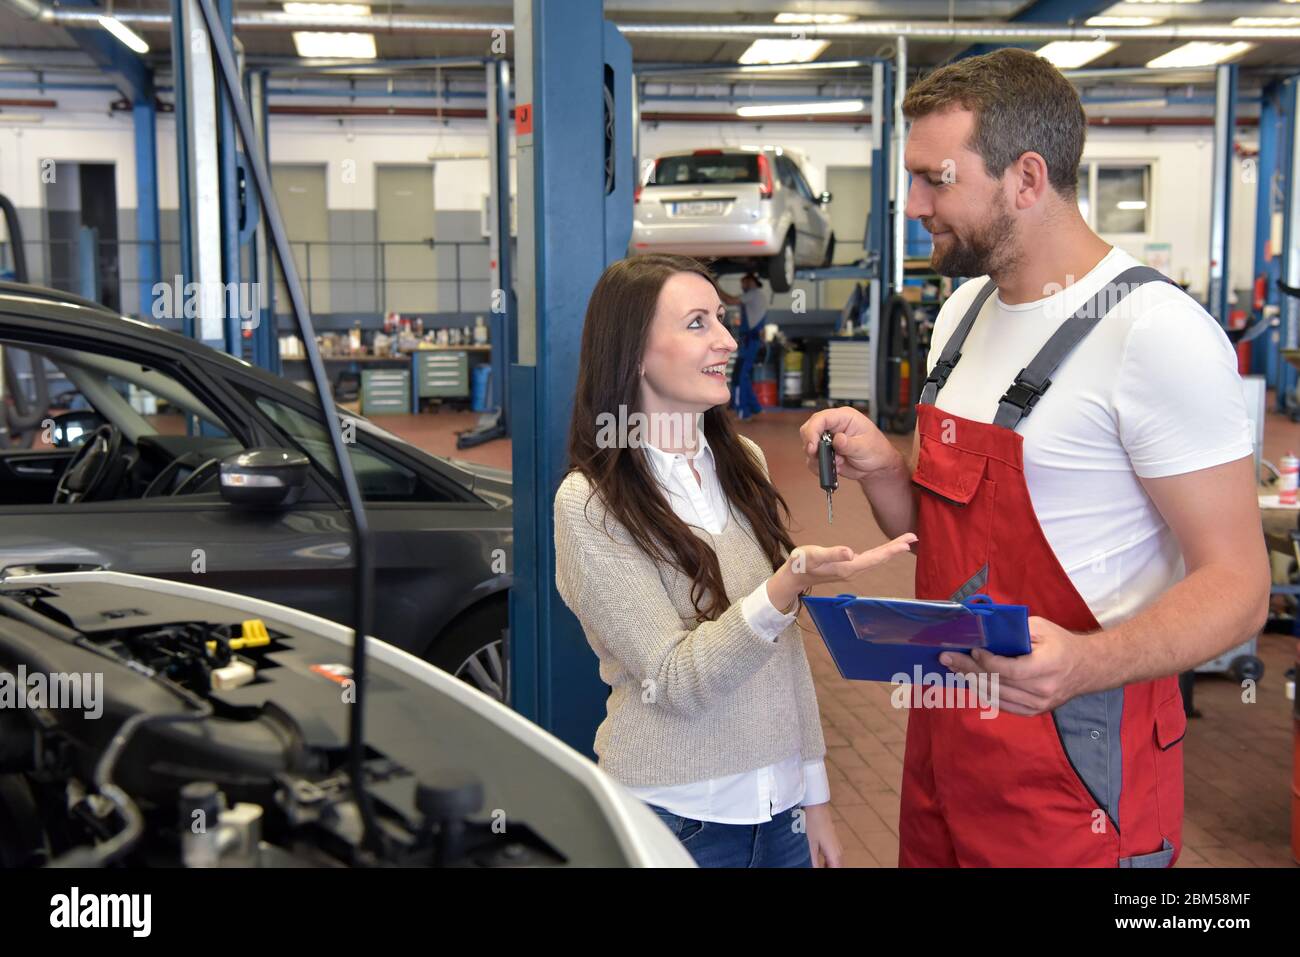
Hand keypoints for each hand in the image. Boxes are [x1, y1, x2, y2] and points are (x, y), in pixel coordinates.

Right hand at [767, 535, 917, 611]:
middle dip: (896, 548)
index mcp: (848, 567)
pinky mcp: (848, 566)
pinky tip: (885, 550)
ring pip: (876, 559)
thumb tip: (850, 552)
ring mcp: (851, 569)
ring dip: (890, 550)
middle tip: (913, 537)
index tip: (907, 542)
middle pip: (879, 558)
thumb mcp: (814, 556)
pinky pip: (870, 559)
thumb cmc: (801, 564)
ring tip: (905, 542)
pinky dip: (881, 553)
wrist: (794, 576)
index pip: (875, 557)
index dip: (892, 549)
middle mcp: (853, 570)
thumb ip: (832, 554)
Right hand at [799, 406, 903, 482]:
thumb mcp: (865, 447)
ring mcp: (828, 440)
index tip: (813, 446)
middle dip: (810, 444)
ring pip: (809, 445)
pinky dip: (819, 466)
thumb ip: (850, 444)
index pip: (821, 418)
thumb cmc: (876, 450)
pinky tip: (833, 468)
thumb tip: (837, 439)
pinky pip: (813, 459)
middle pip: (809, 429)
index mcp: (844, 417)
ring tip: (835, 463)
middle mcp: (833, 426)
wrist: (876, 466)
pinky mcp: (825, 452)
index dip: (813, 430)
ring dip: (817, 458)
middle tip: (817, 455)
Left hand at [803, 803, 841, 867]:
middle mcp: (839, 851)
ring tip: (820, 866)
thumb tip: (814, 869)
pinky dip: (830, 862)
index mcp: (834, 854)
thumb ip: (814, 861)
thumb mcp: (811, 845)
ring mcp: (838, 846)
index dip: (830, 872)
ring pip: (837, 862)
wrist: (817, 808)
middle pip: (838, 867)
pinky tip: (821, 862)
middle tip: (820, 868)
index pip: (836, 869)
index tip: (821, 870)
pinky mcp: (834, 842)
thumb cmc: (813, 824)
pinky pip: (835, 856)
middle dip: (830, 869)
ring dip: (830, 866)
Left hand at [939, 616, 1094, 715]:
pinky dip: (983, 692)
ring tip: (953, 668)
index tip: (972, 649)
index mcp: (1049, 666)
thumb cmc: (1061, 644)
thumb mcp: (1041, 628)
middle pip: (998, 683)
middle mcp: (1044, 690)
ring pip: (996, 696)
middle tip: (947, 658)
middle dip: (969, 669)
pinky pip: (1002, 704)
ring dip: (971, 681)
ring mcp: (1038, 705)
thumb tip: (983, 630)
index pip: (1011, 670)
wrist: (1086, 668)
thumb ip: (1014, 630)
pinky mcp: (1033, 711)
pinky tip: (969, 681)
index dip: (988, 662)